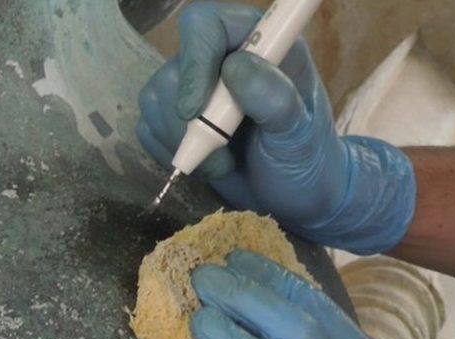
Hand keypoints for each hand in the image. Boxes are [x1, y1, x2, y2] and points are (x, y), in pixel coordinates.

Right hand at [137, 2, 414, 253]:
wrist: (295, 197)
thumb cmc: (306, 160)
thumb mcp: (300, 134)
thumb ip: (275, 99)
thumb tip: (235, 68)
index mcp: (258, 43)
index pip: (205, 26)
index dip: (194, 63)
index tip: (195, 111)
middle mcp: (220, 57)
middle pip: (174, 71)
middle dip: (191, 123)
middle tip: (224, 155)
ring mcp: (193, 88)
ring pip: (155, 101)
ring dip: (184, 144)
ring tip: (224, 164)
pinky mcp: (174, 119)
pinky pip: (149, 129)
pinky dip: (172, 154)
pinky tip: (206, 166)